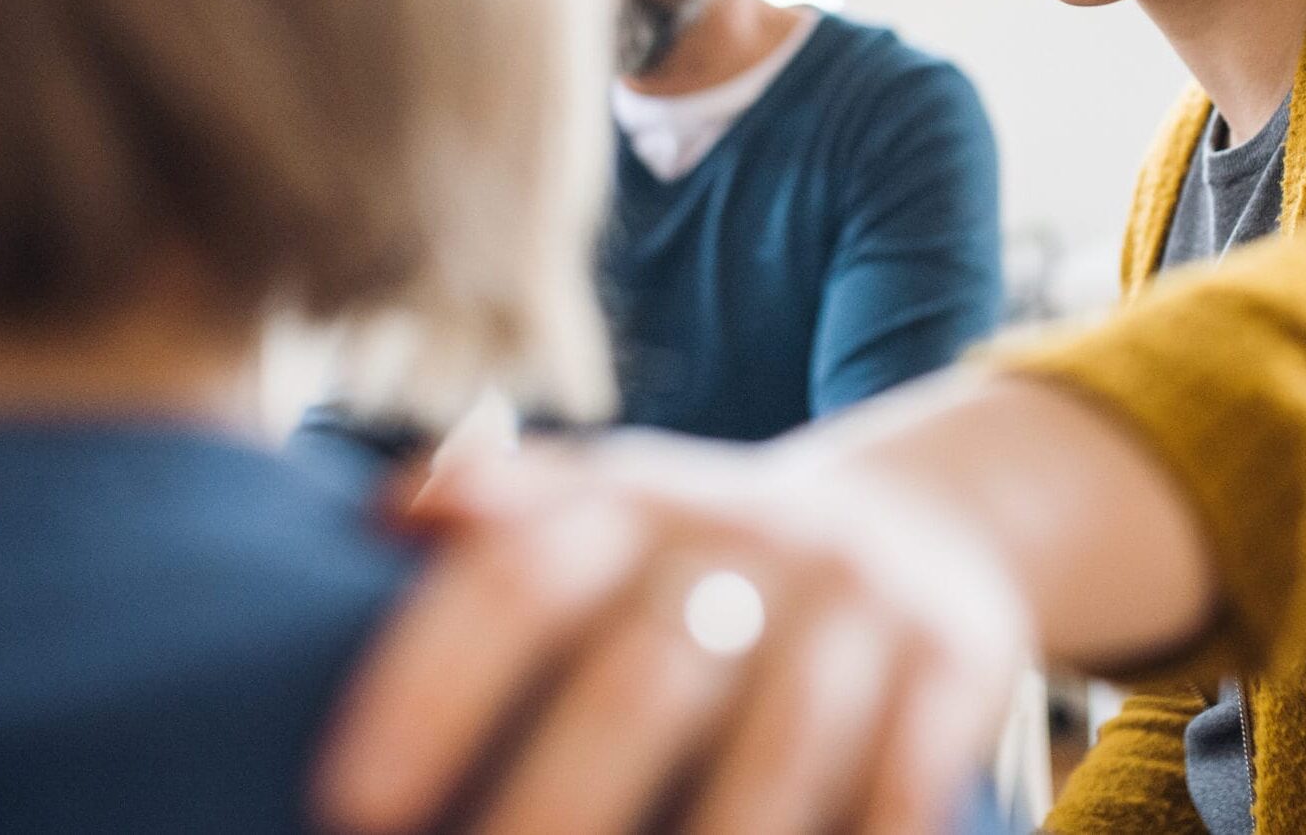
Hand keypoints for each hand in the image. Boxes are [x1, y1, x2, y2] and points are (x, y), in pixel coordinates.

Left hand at [312, 430, 1032, 834]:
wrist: (920, 518)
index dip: (431, 686)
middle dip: (552, 807)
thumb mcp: (611, 509)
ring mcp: (857, 599)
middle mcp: (746, 535)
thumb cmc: (705, 555)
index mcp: (633, 500)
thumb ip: (502, 516)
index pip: (519, 578)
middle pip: (640, 678)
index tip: (350, 801)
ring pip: (780, 745)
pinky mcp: (956, 660)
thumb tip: (381, 516)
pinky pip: (908, 779)